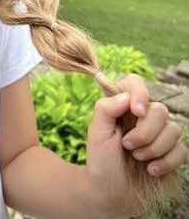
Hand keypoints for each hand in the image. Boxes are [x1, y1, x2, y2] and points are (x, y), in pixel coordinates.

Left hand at [87, 75, 187, 211]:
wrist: (110, 193)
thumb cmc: (101, 160)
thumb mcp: (97, 132)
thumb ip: (106, 108)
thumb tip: (127, 95)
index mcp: (122, 107)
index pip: (135, 83)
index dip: (140, 93)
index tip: (136, 111)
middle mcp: (143, 118)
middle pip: (160, 110)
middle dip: (145, 132)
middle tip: (128, 146)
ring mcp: (159, 136)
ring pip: (174, 129)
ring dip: (154, 147)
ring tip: (137, 158)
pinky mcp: (171, 155)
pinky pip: (182, 150)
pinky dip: (167, 161)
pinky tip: (151, 170)